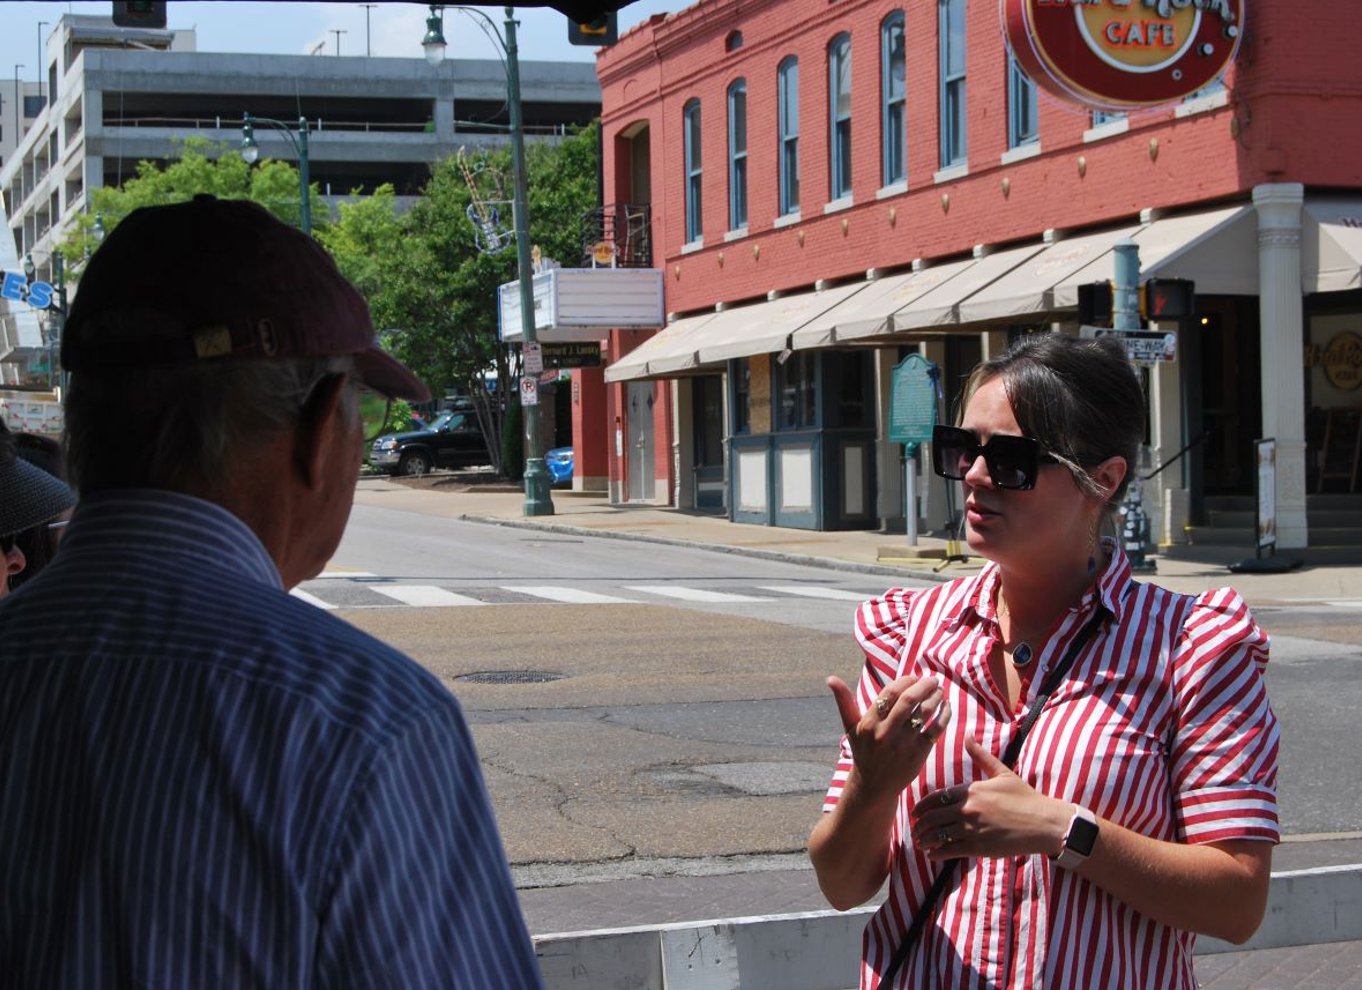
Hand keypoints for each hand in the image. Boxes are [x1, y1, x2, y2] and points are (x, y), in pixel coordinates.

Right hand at [827, 673, 950, 801]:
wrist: (873, 786)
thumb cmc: (862, 751)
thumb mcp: (850, 727)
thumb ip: (844, 701)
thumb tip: (830, 678)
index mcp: (869, 723)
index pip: (890, 693)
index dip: (905, 681)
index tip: (914, 677)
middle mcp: (885, 733)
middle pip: (909, 700)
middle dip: (925, 686)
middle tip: (933, 679)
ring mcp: (903, 745)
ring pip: (925, 713)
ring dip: (936, 698)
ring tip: (939, 691)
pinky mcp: (918, 755)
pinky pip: (935, 730)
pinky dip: (944, 715)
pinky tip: (946, 706)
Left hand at [910, 737, 1072, 860]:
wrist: (1043, 823)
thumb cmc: (1024, 797)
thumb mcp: (1002, 773)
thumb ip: (981, 756)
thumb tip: (967, 735)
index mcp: (970, 790)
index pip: (936, 798)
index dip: (921, 807)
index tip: (914, 813)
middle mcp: (967, 808)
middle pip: (932, 818)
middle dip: (920, 825)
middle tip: (915, 830)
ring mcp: (972, 828)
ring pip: (938, 835)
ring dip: (925, 840)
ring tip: (921, 844)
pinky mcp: (979, 847)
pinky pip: (950, 850)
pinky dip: (938, 853)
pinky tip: (933, 855)